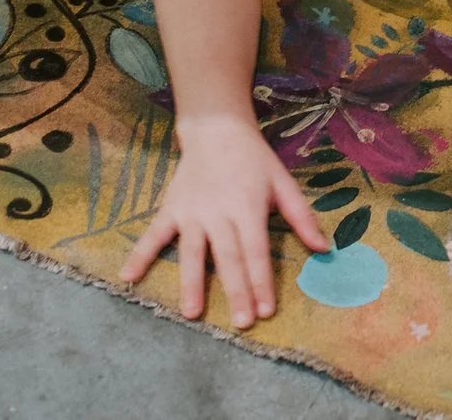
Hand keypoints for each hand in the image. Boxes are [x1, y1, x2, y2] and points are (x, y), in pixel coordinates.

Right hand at [120, 115, 326, 328]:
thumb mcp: (283, 182)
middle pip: (228, 257)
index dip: (261, 281)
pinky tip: (128, 278)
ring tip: (192, 313)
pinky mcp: (171, 209)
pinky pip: (153, 235)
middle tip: (240, 322)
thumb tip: (323, 249)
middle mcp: (219, 212)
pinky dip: (140, 255)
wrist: (216, 129)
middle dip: (235, 291)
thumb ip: (301, 217)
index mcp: (249, 206)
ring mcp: (191, 212)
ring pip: (192, 252)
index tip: (266, 310)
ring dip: (191, 283)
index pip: (256, 250)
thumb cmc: (254, 160)